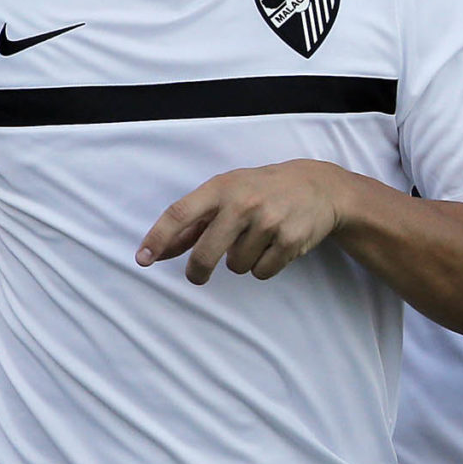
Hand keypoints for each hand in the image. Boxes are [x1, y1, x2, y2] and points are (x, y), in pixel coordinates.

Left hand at [136, 160, 349, 283]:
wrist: (319, 187)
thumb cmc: (262, 190)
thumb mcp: (227, 194)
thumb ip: (193, 224)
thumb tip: (158, 252)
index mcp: (222, 187)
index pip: (180, 213)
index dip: (158, 238)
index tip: (143, 259)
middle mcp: (244, 203)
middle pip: (206, 253)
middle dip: (198, 271)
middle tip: (198, 276)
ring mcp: (269, 222)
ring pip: (236, 266)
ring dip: (240, 261)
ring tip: (256, 241)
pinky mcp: (290, 240)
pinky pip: (261, 271)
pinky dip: (263, 266)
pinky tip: (273, 247)